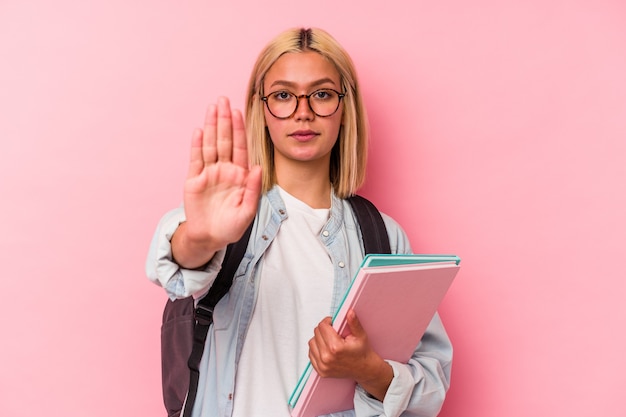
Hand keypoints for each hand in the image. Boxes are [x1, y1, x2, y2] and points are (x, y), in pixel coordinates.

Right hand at [172, 97, 261, 267]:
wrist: (210, 238)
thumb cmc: (231, 226)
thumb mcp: (247, 211)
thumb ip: (253, 189)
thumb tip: (258, 168)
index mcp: (240, 175)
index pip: (240, 148)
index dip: (239, 130)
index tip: (238, 112)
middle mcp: (225, 170)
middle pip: (224, 140)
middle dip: (224, 120)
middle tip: (223, 99)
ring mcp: (209, 173)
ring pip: (210, 145)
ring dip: (210, 126)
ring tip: (212, 108)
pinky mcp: (194, 180)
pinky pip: (196, 159)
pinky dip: (196, 145)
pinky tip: (198, 131)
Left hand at [308, 310, 393, 400]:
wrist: (364, 369)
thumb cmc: (362, 353)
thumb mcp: (360, 336)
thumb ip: (353, 323)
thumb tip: (349, 312)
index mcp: (335, 348)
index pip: (322, 326)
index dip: (328, 321)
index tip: (332, 323)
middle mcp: (327, 358)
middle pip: (316, 333)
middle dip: (324, 329)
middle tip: (333, 332)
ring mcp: (322, 365)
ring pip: (312, 343)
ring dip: (319, 339)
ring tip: (329, 340)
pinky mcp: (320, 371)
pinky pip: (311, 354)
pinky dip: (316, 349)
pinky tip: (326, 348)